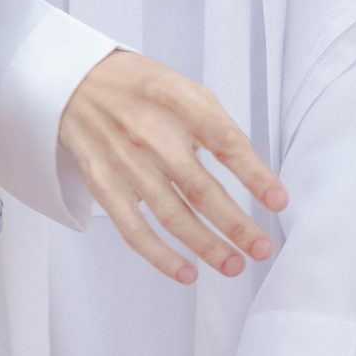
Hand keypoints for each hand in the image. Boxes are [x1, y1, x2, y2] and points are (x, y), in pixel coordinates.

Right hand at [58, 48, 287, 284]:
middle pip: (200, 188)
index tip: (279, 201)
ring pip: (172, 216)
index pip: (225, 142)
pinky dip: (161, 256)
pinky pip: (134, 230)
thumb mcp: (184, 88)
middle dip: (236, 224)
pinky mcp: (104, 185)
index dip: (255, 174)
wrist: (76, 83)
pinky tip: (187, 272)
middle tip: (262, 248)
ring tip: (234, 265)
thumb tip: (252, 173)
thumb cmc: (141, 88)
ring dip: (206, 246)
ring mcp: (125, 162)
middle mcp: (151, 134)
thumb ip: (215, 126)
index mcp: (178, 101)